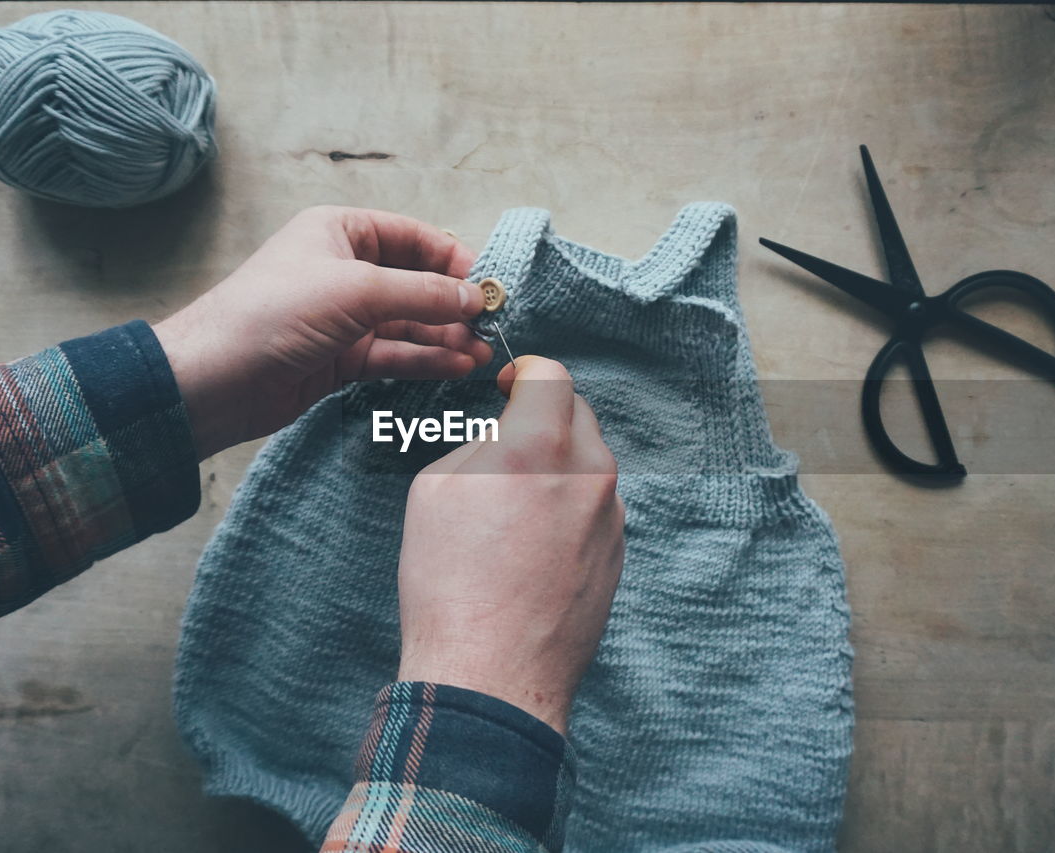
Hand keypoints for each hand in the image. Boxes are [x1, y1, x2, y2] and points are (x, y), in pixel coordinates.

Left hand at [153, 206, 491, 457]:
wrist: (213, 380)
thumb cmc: (272, 314)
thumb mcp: (356, 291)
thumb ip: (422, 294)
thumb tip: (476, 297)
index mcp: (340, 232)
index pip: (413, 237)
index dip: (454, 259)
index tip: (489, 284)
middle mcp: (344, 270)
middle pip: (415, 282)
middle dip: (454, 304)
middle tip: (492, 324)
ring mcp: (344, 317)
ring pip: (409, 322)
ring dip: (446, 336)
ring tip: (482, 352)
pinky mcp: (341, 359)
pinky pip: (395, 353)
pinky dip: (426, 359)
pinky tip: (456, 366)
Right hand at [396, 356, 624, 733]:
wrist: (491, 674)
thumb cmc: (451, 585)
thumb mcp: (436, 490)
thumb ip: (479, 444)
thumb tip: (502, 440)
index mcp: (541, 445)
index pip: (552, 376)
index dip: (526, 373)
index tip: (509, 385)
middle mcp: (589, 474)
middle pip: (577, 416)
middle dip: (543, 417)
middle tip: (506, 442)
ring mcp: (611, 517)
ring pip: (589, 466)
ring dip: (557, 466)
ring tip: (512, 508)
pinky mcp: (618, 555)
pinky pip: (596, 510)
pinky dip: (569, 509)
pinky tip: (532, 545)